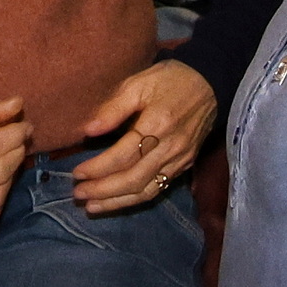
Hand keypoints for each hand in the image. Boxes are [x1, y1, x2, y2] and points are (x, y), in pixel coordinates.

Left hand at [71, 60, 216, 214]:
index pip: (122, 157)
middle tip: (78, 194)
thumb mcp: (138, 84)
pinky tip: (119, 201)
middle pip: (133, 180)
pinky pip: (159, 188)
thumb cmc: (169, 80)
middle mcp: (169, 148)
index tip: (77, 173)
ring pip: (146, 190)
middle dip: (103, 191)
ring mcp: (179, 160)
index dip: (97, 168)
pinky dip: (136, 198)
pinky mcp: (184, 165)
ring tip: (92, 206)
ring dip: (117, 202)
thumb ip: (113, 108)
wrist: (209, 83)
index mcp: (156, 125)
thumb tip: (88, 130)